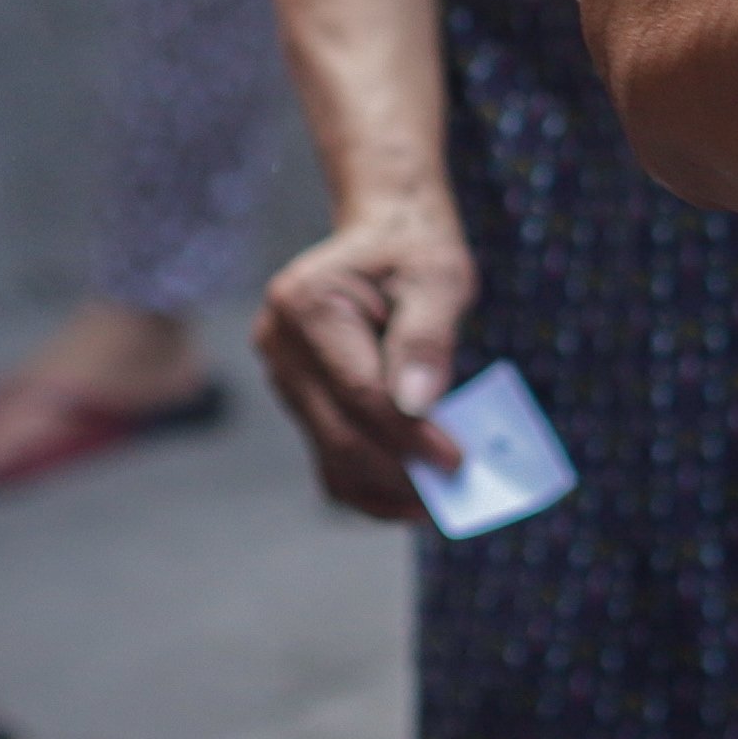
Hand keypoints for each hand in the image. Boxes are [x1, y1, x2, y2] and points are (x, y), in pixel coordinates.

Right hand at [256, 198, 479, 520]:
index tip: (457, 461)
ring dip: (387, 487)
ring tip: (438, 501)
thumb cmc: (416, 251)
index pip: (359, 391)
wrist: (385, 237)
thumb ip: (427, 338)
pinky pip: (330, 458)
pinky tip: (411, 496)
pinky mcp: (299, 400)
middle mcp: (280, 342)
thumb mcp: (438, 275)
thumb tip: (417, 405)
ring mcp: (283, 375)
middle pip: (341, 433)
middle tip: (455, 494)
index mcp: (306, 302)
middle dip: (400, 471)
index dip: (409, 435)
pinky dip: (370, 485)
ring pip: (332, 456)